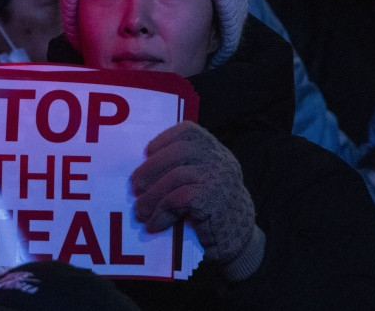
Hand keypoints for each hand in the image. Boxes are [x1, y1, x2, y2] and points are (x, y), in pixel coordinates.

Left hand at [131, 121, 264, 279]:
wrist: (239, 243)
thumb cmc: (212, 212)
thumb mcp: (199, 182)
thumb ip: (180, 169)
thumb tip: (141, 173)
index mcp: (216, 151)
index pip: (189, 132)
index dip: (164, 138)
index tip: (148, 152)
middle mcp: (221, 159)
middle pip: (179, 151)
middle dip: (151, 168)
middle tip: (135, 187)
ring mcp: (220, 178)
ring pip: (176, 176)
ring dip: (152, 196)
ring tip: (140, 212)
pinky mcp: (214, 199)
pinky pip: (179, 199)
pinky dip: (162, 211)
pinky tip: (155, 223)